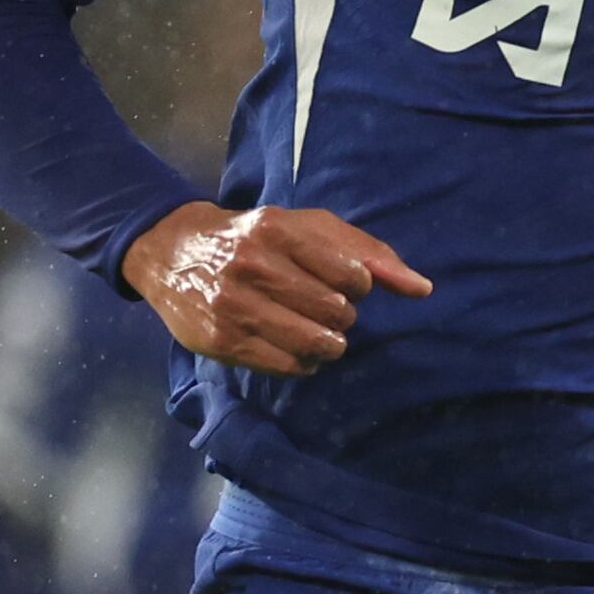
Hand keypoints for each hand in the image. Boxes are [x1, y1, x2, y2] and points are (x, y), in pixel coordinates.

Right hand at [119, 200, 432, 376]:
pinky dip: (303, 362)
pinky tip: (292, 345)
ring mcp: (234, 305)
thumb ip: (368, 252)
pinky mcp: (222, 341)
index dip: (358, 287)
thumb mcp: (306, 227)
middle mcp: (253, 265)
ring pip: (315, 343)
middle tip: (323, 307)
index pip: (352, 275)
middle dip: (341, 315)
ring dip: (327, 343)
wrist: (171, 251)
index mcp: (278, 230)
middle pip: (336, 312)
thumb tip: (422, 288)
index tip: (343, 283)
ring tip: (315, 331)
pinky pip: (288, 366)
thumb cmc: (254, 237)